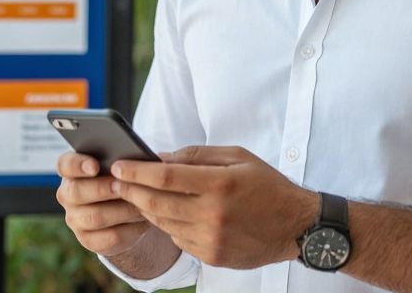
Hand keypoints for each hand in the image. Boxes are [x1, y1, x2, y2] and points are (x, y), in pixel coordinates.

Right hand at [56, 152, 157, 257]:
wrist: (128, 214)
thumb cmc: (124, 180)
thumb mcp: (121, 168)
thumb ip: (121, 162)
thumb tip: (133, 162)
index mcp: (72, 170)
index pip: (65, 164)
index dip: (77, 165)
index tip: (95, 166)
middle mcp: (68, 194)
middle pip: (76, 191)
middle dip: (102, 188)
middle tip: (124, 185)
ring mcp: (75, 219)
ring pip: (95, 216)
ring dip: (122, 209)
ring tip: (142, 202)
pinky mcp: (88, 240)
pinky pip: (109, 236)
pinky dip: (130, 228)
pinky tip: (144, 221)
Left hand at [110, 146, 319, 269]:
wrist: (296, 226)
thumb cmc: (267, 186)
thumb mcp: (238, 157)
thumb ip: (198, 155)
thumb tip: (161, 157)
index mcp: (220, 184)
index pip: (166, 177)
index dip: (137, 171)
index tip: (119, 165)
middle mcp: (213, 214)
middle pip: (157, 203)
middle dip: (131, 190)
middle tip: (115, 181)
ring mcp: (211, 239)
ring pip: (164, 223)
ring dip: (146, 208)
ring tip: (137, 195)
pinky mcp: (212, 256)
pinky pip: (178, 240)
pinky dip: (169, 225)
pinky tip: (169, 214)